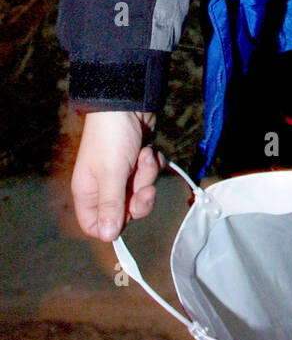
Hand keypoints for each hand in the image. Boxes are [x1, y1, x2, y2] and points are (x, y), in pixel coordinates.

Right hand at [70, 110, 163, 241]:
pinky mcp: (139, 161)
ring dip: (148, 174)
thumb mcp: (111, 175)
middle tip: (145, 186)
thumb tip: (107, 237)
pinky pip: (151, 174)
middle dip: (140, 198)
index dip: (113, 226)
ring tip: (144, 155)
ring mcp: (123, 173)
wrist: (128, 102)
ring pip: (142, 191)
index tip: (128, 215)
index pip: (95, 225)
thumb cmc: (113, 138)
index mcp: (89, 192)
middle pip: (126, 211)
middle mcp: (104, 185)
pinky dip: (154, 163)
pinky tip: (150, 149)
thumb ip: (111, 206)